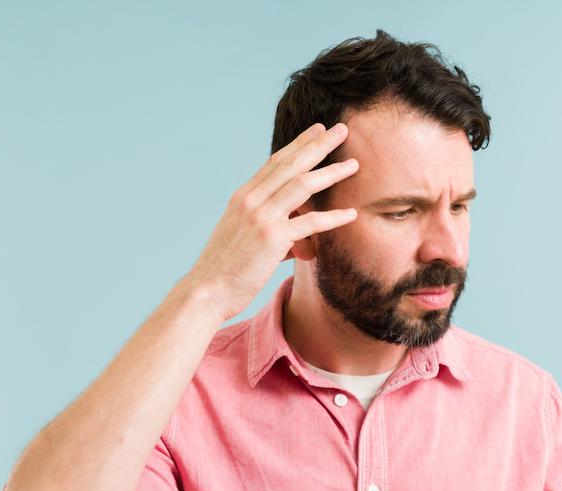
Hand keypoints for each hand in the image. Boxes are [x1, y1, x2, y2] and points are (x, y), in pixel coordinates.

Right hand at [184, 122, 358, 321]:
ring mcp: (261, 217)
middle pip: (291, 164)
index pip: (275, 162)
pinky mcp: (272, 238)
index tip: (317, 130)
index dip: (298, 144)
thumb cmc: (227, 268)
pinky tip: (351, 214)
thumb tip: (301, 243)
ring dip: (331, 173)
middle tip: (341, 130)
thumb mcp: (246, 238)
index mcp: (243, 197)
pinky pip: (310, 223)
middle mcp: (251, 200)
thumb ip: (274, 231)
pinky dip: (333, 218)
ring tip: (354, 165)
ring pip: (303, 186)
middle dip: (319, 145)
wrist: (207, 290)